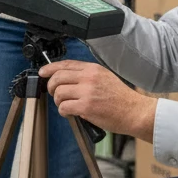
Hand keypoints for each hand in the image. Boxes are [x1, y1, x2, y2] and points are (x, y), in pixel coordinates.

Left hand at [41, 60, 156, 140]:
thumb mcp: (105, 78)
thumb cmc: (121, 98)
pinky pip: (64, 107)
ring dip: (58, 102)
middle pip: (57, 77)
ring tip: (67, 106)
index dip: (50, 68)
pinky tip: (71, 113)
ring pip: (58, 93)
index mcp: (93, 69)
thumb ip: (87, 76)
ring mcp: (87, 92)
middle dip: (51, 87)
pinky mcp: (86, 107)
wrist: (134, 112)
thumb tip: (67, 78)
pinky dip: (63, 111)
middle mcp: (89, 78)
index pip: (65, 64)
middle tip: (54, 94)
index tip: (43, 72)